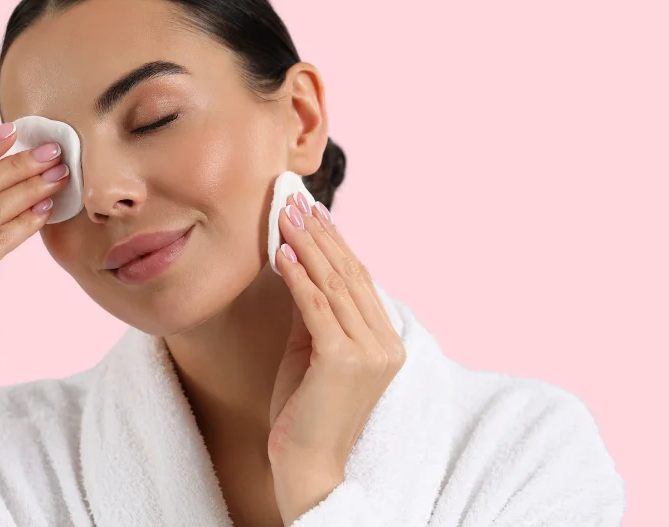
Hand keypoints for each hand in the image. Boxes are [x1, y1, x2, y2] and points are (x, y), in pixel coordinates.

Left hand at [268, 192, 406, 525]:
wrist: (309, 467)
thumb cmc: (306, 412)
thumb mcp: (312, 352)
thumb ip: (313, 313)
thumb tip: (298, 264)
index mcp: (385, 340)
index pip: (359, 280)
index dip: (336, 243)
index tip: (315, 213)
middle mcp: (385, 342)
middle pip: (350, 274)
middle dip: (320, 234)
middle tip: (296, 201)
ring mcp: (370, 351)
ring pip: (335, 284)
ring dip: (308, 245)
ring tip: (286, 215)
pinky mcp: (344, 360)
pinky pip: (317, 307)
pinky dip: (299, 276)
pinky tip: (283, 252)